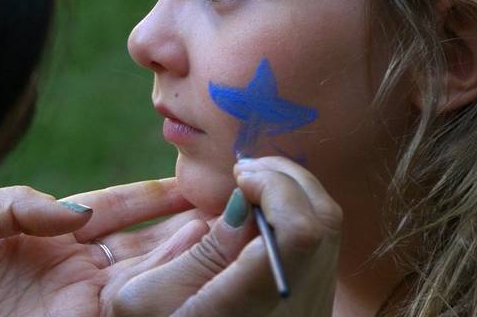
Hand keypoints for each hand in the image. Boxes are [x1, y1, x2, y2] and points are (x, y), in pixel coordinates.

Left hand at [0, 179, 209, 316]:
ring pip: (149, 274)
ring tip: (228, 226)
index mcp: (46, 235)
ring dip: (188, 252)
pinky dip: (168, 286)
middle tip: (228, 200)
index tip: (190, 179)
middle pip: (142, 242)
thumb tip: (78, 212)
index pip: (112, 209)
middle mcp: (72, 269)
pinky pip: (133, 306)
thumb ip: (20, 205)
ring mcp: (80, 302)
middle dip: (185, 224)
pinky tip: (197, 262)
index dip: (150, 195)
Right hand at [110, 157, 342, 315]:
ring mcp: (311, 307)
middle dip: (283, 178)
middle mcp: (292, 307)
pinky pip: (325, 243)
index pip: (299, 232)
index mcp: (248, 306)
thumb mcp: (147, 299)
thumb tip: (242, 206)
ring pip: (329, 226)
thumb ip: (198, 252)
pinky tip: (260, 215)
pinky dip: (298, 211)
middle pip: (320, 219)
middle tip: (244, 172)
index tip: (241, 177)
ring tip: (251, 186)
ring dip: (292, 190)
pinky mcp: (316, 304)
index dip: (276, 188)